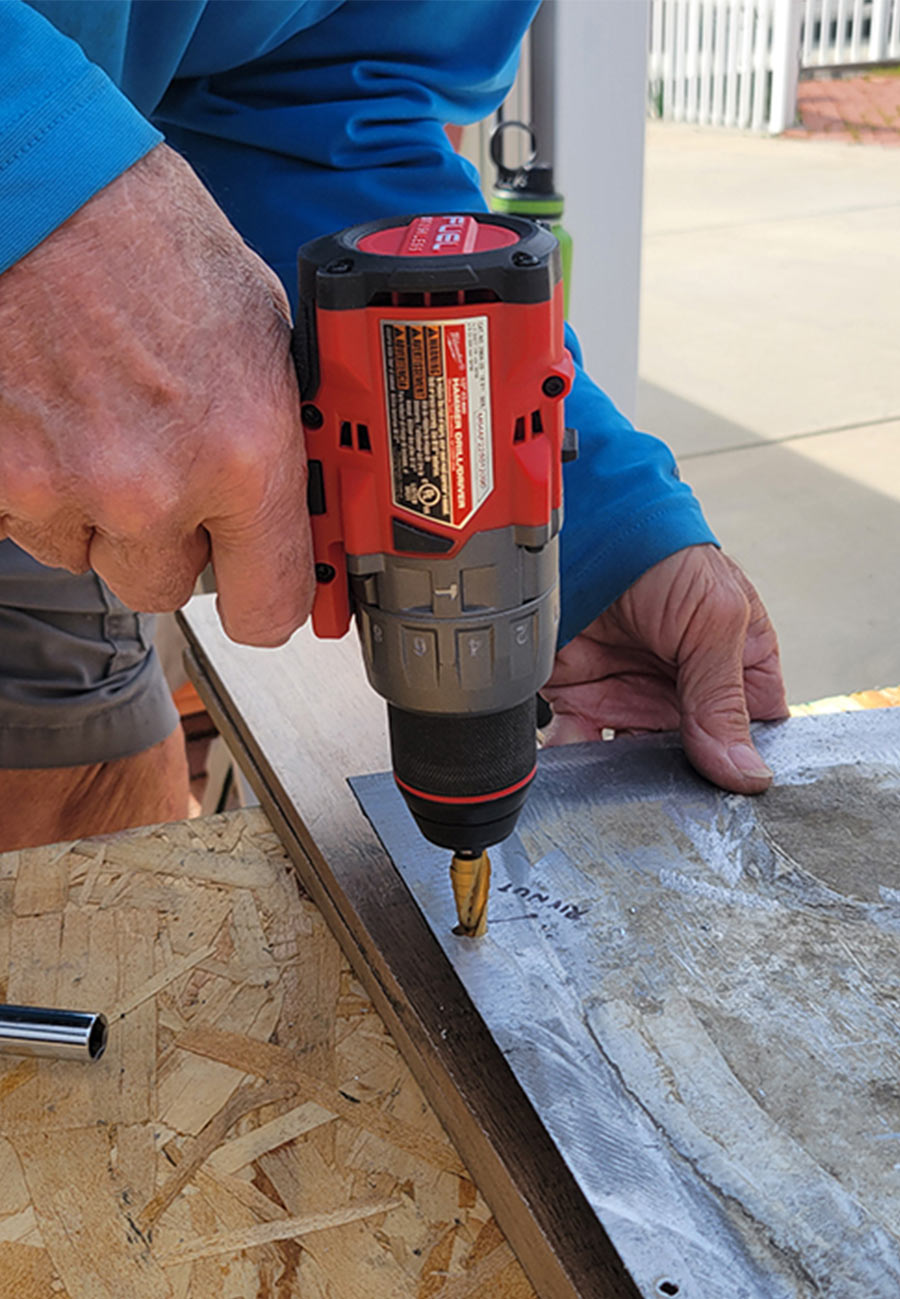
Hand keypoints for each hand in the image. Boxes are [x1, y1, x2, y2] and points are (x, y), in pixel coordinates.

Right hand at [0, 143, 312, 645]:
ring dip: (99, 513)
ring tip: (100, 422)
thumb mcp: (259, 330)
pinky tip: (53, 415)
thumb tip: (293, 493)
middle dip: (170, 544)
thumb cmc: (145, 234)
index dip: (266, 601)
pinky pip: (28, 520)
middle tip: (165, 476)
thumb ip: (271, 434)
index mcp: (243, 452)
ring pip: (90, 555)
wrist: (37, 185)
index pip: (270, 605)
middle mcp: (155, 486)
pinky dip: (39, 485)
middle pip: (167, 588)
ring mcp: (65, 487)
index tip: (263, 591)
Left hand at [541, 545, 787, 792]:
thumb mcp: (716, 618)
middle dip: (679, 784)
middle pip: (691, 760)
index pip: (752, 735)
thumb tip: (745, 772)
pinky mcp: (580, 697)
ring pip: (634, 764)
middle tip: (671, 804)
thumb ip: (723, 698)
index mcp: (734, 668)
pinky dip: (576, 766)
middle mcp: (682, 689)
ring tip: (623, 796)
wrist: (586, 524)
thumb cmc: (664, 551)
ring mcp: (631, 695)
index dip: (743, 764)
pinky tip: (577, 780)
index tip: (732, 794)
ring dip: (626, 782)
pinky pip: (580, 746)